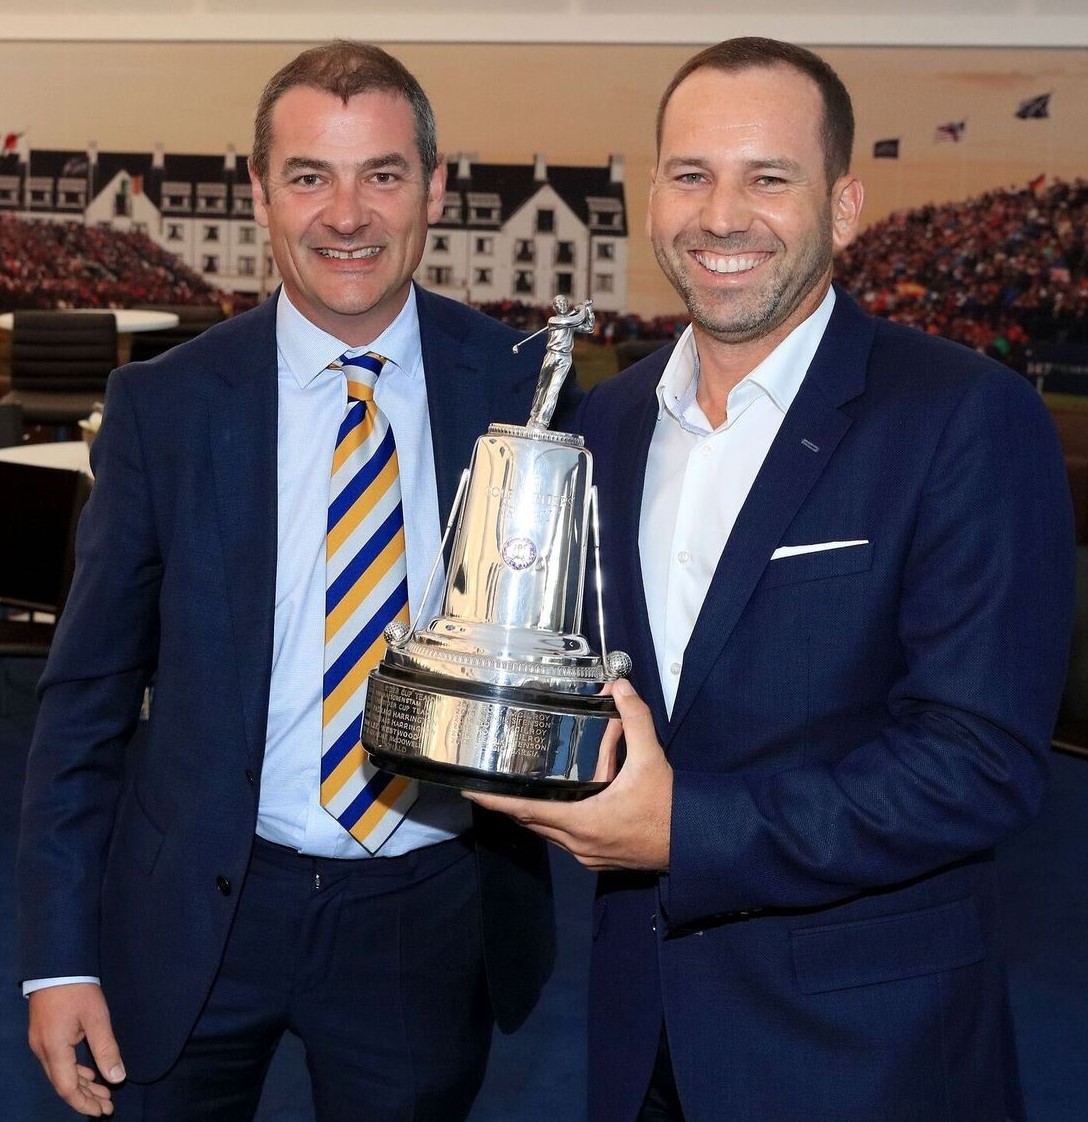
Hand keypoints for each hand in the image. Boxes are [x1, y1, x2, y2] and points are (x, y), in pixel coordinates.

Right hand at [28, 983, 125, 1115]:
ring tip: (103, 1093)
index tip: (103, 1111)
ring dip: (82, 1084)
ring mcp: (41, 1043)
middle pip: (63, 1084)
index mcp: (54, 1049)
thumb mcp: (97, 1018)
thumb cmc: (78, 989)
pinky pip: (58, 1062)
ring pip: (60, 1074)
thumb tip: (117, 1077)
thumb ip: (106, 1049)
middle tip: (108, 1106)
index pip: (68, 1088)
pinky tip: (89, 1073)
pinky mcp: (44, 1035)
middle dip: (86, 1097)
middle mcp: (43, 1051)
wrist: (57, 965)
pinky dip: (74, 1071)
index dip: (85, 1102)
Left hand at [466, 680, 671, 870]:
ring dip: (533, 810)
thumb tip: (620, 687)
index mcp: (583, 822)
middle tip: (489, 781)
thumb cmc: (669, 808)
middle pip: (532, 821)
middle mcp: (578, 844)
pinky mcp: (597, 858)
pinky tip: (558, 802)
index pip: (526, 810)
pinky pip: (564, 838)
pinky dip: (554, 820)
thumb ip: (635, 721)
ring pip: (547, 831)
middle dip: (509, 802)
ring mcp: (587, 855)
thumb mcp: (652, 759)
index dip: (495, 800)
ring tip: (518, 787)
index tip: (469, 790)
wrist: (694, 844)